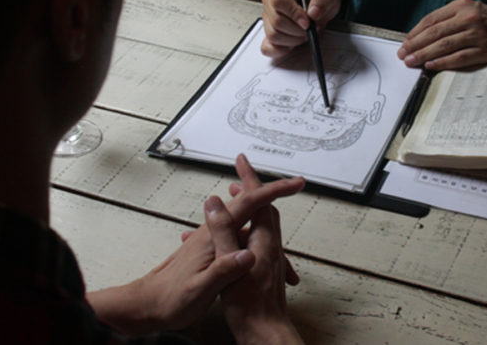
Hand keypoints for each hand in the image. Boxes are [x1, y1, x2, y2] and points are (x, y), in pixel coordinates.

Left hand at [87, 163, 304, 334]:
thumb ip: (223, 270)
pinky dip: (251, 234)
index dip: (274, 192)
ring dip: (262, 213)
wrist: (145, 307)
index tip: (295, 185)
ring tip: (278, 214)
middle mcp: (212, 233)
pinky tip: (255, 248)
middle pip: (247, 203)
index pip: (249, 204)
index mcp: (215, 238)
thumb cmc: (169, 299)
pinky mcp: (208, 252)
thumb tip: (248, 255)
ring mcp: (210, 241)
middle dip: (270, 193)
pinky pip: (236, 235)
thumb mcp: (200, 288)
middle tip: (292, 185)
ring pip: (243, 220)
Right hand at [206, 155, 303, 344]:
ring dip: (245, 213)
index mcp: (263, 240)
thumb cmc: (249, 308)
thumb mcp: (226, 267)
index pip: (258, 199)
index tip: (242, 160)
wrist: (265, 336)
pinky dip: (240, 234)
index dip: (249, 177)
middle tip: (237, 179)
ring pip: (258, 226)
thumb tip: (216, 203)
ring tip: (228, 208)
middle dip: (250, 192)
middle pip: (263, 209)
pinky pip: (252, 242)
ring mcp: (269, 259)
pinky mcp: (263, 272)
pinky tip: (226, 246)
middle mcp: (270, 247)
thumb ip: (222, 233)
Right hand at [261, 0, 341, 58]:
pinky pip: (267, 46)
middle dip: (296, 30)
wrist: (316, 3)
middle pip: (276, 20)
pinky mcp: (269, 32)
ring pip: (273, 35)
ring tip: (304, 34)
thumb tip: (313, 13)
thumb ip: (322, 0)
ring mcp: (267, 17)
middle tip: (310, 29)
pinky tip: (291, 46)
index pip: (279, 1)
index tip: (307, 23)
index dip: (293, 14)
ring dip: (292, 40)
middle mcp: (270, 0)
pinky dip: (279, 50)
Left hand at [397, 0, 486, 69]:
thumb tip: (421, 36)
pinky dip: (442, 63)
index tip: (405, 42)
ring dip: (424, 55)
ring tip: (411, 61)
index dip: (415, 32)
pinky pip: (458, 58)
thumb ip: (447, 19)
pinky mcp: (484, 51)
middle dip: (415, 45)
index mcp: (462, 5)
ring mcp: (477, 35)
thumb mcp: (469, 10)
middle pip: (434, 33)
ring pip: (444, 46)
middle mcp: (469, 18)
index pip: (431, 20)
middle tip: (402, 54)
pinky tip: (430, 66)